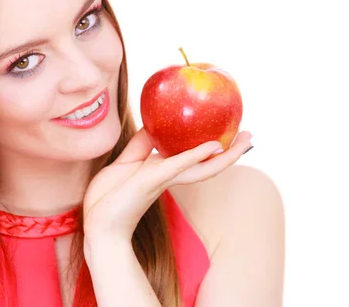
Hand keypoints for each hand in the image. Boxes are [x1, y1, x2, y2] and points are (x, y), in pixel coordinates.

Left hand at [82, 127, 252, 242]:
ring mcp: (163, 180)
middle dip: (231, 153)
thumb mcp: (125, 163)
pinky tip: (212, 147)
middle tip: (250, 136)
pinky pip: (176, 166)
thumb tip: (152, 124)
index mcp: (165, 172)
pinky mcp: (151, 181)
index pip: (196, 159)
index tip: (231, 134)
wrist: (98, 224)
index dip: (214, 148)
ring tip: (245, 141)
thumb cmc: (110, 197)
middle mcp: (170, 177)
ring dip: (226, 155)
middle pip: (209, 165)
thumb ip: (140, 146)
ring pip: (202, 168)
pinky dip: (194, 156)